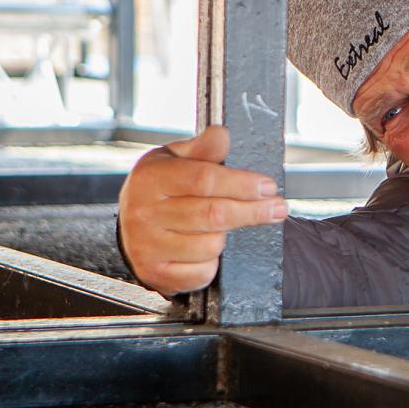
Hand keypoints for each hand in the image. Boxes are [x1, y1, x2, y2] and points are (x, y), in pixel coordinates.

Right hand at [117, 125, 286, 296]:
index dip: (242, 183)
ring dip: (227, 237)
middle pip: (214, 214)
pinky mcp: (154, 273)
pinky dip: (212, 263)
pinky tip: (205, 250)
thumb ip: (202, 148)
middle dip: (253, 211)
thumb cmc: (161, 189)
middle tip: (278, 207)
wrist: (130, 227)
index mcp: (150, 178)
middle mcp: (144, 213)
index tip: (268, 186)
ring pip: (211, 245)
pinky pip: (202, 272)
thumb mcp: (175, 159)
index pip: (204, 179)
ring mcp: (146, 246)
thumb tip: (222, 134)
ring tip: (224, 228)